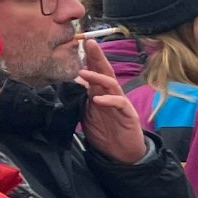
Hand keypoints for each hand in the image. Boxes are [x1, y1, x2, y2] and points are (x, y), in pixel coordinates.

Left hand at [77, 39, 147, 162]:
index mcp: (101, 93)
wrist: (121, 154)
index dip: (90, 58)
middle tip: (89, 43)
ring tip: (84, 72)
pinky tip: (98, 99)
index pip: (96, 72)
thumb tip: (69, 84)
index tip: (80, 43)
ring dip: (98, 77)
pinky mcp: (128, 115)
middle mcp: (112, 95)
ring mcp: (121, 104)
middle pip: (106, 72)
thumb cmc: (105, 133)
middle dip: (98, 57)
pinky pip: (120, 103)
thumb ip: (80, 99)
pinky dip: (109, 100)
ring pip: (112, 84)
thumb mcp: (86, 114)